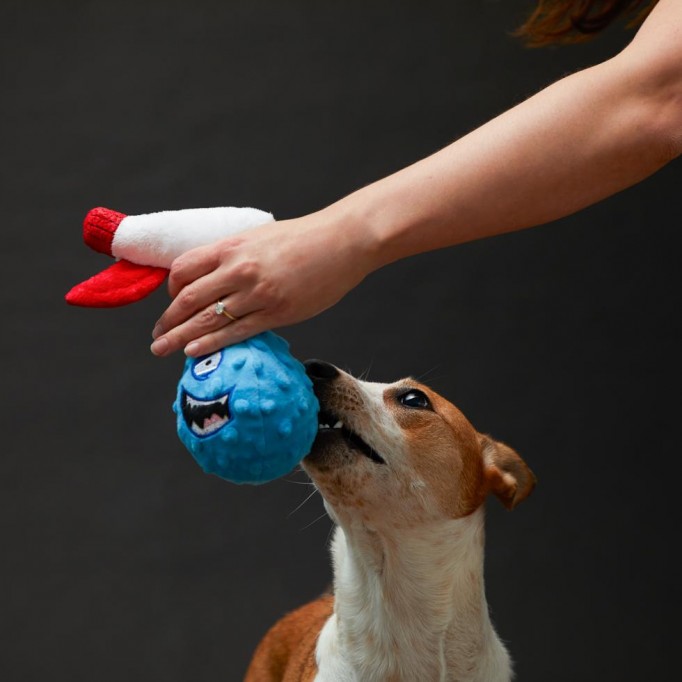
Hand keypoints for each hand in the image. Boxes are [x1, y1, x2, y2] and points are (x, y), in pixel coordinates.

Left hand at [149, 210, 373, 356]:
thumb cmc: (304, 238)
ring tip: (162, 350)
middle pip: (188, 299)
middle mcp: (238, 269)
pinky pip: (235, 332)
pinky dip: (210, 344)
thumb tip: (216, 277)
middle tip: (156, 337)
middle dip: (167, 321)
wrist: (343, 242)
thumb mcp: (260, 237)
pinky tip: (194, 352)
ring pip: (207, 320)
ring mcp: (257, 293)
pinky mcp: (276, 312)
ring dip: (179, 337)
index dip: (171, 290)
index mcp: (231, 247)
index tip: (172, 304)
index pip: (183, 270)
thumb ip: (235, 256)